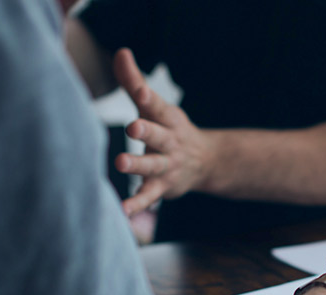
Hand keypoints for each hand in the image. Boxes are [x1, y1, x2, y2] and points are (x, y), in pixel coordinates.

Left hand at [112, 48, 213, 215]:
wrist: (205, 162)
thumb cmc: (169, 129)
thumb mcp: (155, 106)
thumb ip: (134, 81)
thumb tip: (120, 52)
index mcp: (167, 119)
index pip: (157, 106)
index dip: (148, 96)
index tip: (139, 91)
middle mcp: (169, 142)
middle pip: (158, 135)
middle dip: (147, 131)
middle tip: (133, 126)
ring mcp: (167, 166)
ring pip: (153, 166)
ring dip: (138, 165)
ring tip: (122, 163)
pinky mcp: (162, 188)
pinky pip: (148, 197)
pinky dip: (136, 204)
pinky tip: (122, 211)